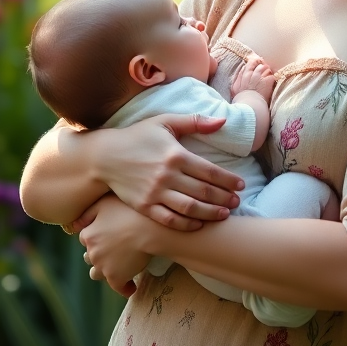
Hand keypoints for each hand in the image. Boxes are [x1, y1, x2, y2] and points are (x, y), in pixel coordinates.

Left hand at [77, 194, 153, 296]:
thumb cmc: (130, 212)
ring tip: (119, 267)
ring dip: (105, 271)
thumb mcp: (104, 204)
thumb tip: (75, 226)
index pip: (86, 239)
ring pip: (97, 274)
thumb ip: (87, 214)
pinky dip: (125, 287)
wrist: (149, 229)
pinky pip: (119, 288)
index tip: (107, 236)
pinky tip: (132, 285)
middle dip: (99, 254)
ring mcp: (103, 268)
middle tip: (114, 250)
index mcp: (88, 235)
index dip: (97, 237)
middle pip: (90, 257)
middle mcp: (92, 253)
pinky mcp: (117, 279)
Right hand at [94, 112, 244, 229]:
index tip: (241, 185)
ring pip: (189, 208)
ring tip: (224, 214)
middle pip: (203, 192)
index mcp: (175, 155)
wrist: (105, 156)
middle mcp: (167, 176)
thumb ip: (195, 122)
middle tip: (237, 202)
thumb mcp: (165, 122)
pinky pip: (169, 219)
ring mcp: (155, 193)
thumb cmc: (138, 136)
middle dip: (224, 198)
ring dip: (210, 213)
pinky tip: (199, 224)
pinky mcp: (144, 206)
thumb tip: (223, 121)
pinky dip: (186, 224)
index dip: (228, 180)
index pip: (210, 171)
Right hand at [231, 52, 274, 103]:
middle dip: (262, 67)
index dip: (255, 62)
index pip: (250, 63)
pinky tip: (270, 82)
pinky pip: (271, 76)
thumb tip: (242, 71)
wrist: (249, 105)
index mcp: (245, 74)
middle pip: (260, 65)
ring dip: (267, 72)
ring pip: (266, 68)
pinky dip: (271, 78)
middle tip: (264, 71)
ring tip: (267, 77)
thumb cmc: (242, 98)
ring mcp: (261, 77)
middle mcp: (252, 74)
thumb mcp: (235, 87)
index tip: (257, 63)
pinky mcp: (268, 81)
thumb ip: (239, 78)